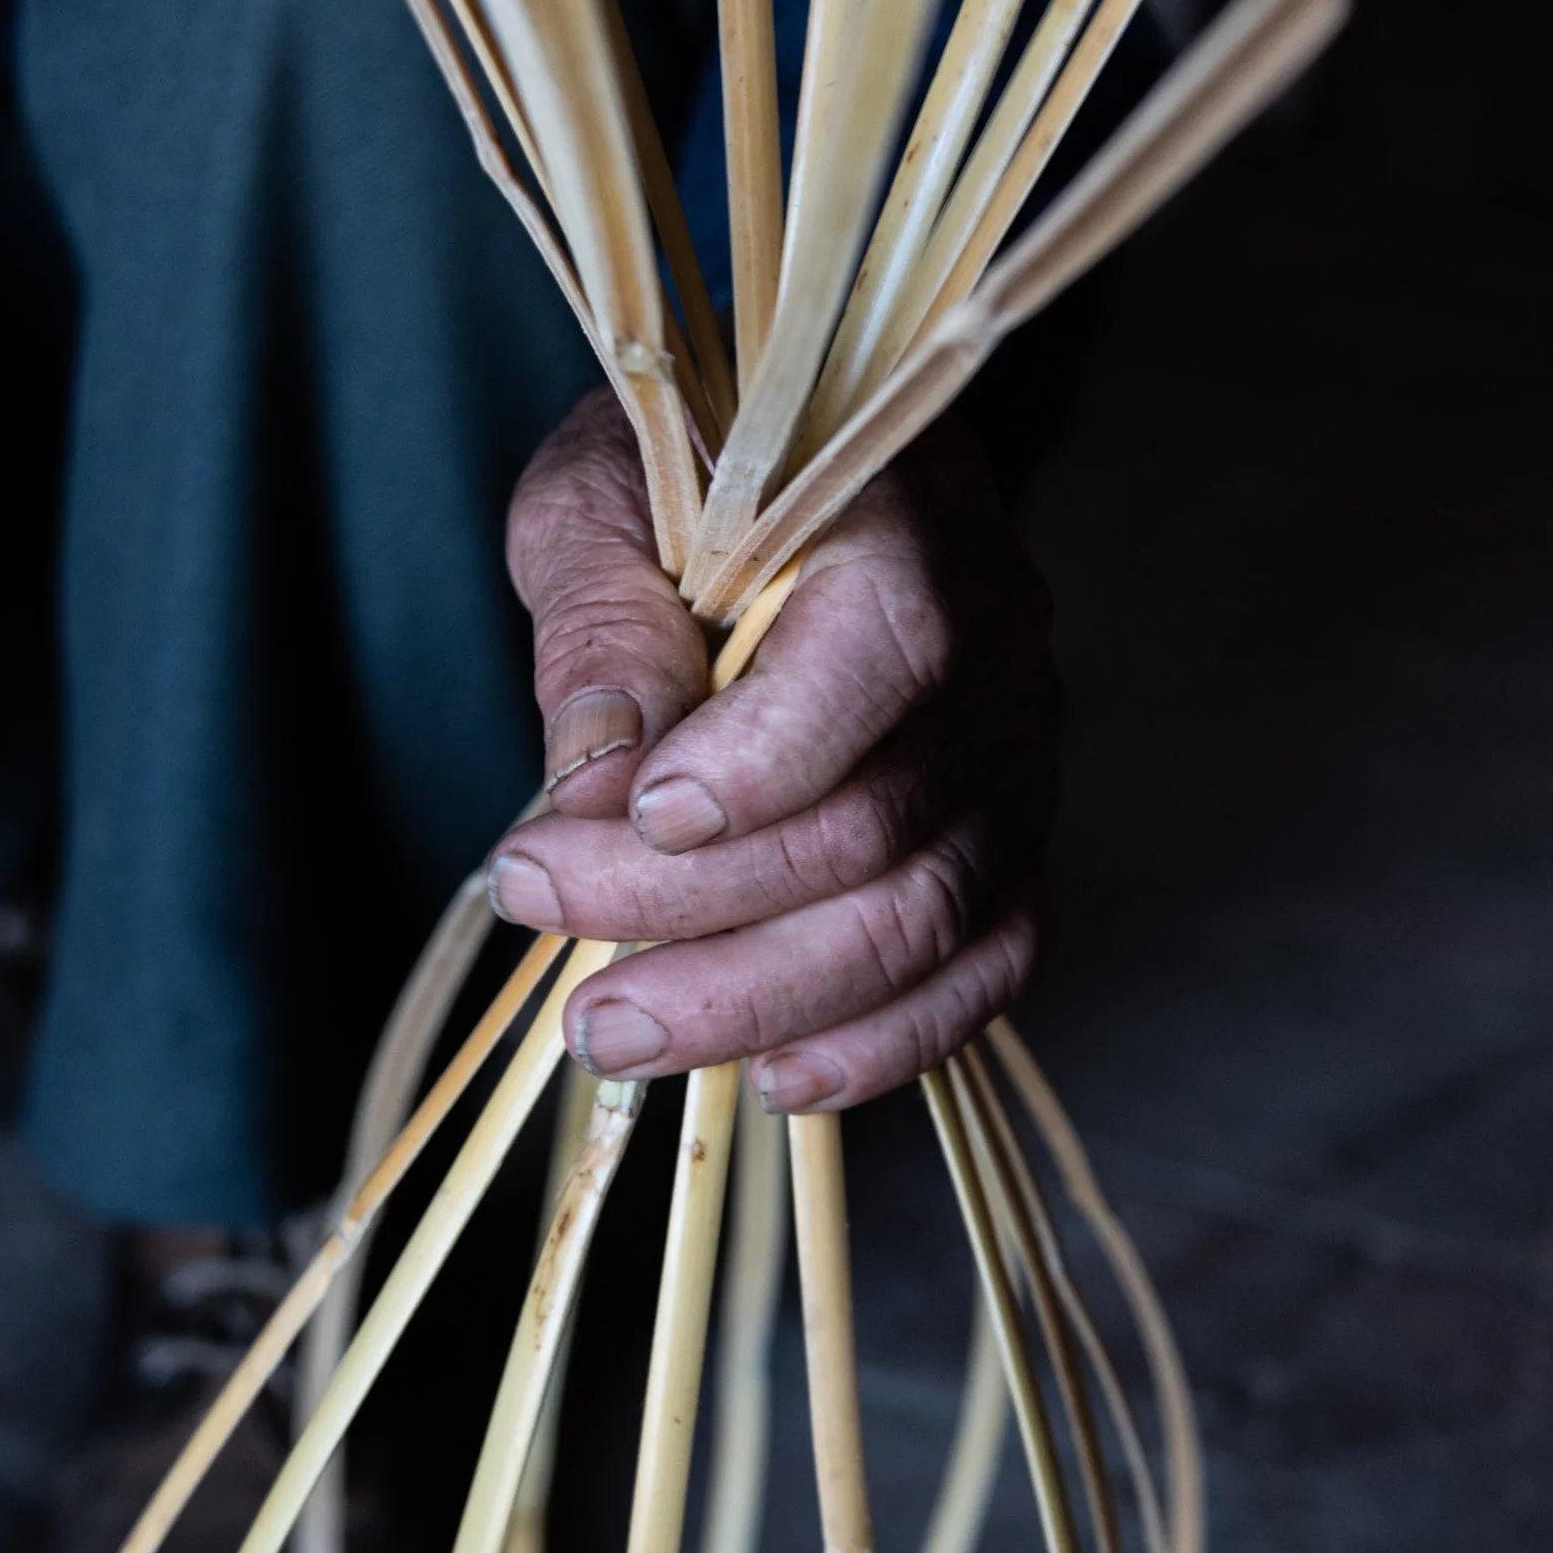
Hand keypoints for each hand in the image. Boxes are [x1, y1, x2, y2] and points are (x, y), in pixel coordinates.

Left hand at [489, 387, 1055, 1111]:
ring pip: (927, 923)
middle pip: (877, 827)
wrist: (801, 476)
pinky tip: (772, 1076)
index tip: (626, 813)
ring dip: (763, 1002)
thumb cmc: (685, 476)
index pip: (879, 660)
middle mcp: (998, 655)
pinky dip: (886, 1042)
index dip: (759, 763)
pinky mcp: (1007, 845)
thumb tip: (595, 771)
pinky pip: (984, 969)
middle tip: (535, 906)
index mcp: (908, 525)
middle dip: (693, 901)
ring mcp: (1018, 763)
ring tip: (609, 1033)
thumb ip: (601, 615)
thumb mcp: (601, 494)